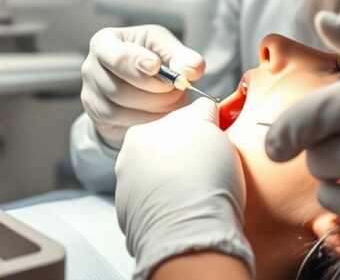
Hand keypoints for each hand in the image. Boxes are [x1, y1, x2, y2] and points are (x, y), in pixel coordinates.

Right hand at [81, 25, 204, 148]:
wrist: (139, 83)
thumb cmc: (152, 58)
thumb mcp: (167, 50)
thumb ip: (182, 57)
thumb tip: (192, 69)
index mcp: (106, 41)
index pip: (117, 56)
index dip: (138, 64)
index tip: (158, 67)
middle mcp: (91, 65)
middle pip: (119, 87)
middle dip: (154, 92)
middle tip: (177, 90)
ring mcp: (90, 92)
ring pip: (119, 108)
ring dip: (153, 108)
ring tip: (172, 101)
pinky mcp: (96, 114)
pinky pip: (120, 122)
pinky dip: (146, 120)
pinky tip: (160, 114)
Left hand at [116, 98, 253, 279]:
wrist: (189, 232)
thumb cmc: (202, 180)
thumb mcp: (208, 127)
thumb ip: (201, 112)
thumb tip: (203, 108)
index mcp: (140, 132)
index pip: (176, 121)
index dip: (201, 130)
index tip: (213, 142)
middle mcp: (127, 158)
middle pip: (163, 147)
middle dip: (182, 154)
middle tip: (207, 168)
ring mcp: (126, 187)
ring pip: (156, 175)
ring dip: (172, 180)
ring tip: (196, 192)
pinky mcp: (129, 216)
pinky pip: (151, 202)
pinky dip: (164, 204)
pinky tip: (182, 209)